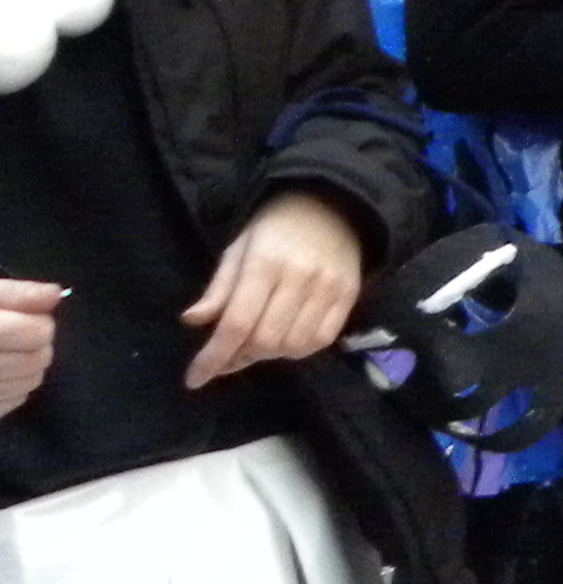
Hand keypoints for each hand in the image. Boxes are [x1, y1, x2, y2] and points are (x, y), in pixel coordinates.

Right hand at [0, 279, 57, 418]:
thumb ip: (15, 294)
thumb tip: (55, 294)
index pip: (36, 334)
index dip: (38, 323)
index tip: (25, 318)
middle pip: (38, 359)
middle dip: (34, 344)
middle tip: (13, 334)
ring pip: (30, 383)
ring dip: (26, 366)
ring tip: (5, 352)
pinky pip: (14, 401)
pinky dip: (12, 387)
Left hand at [181, 191, 362, 387]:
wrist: (333, 204)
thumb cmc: (275, 228)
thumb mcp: (238, 249)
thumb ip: (219, 288)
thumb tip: (193, 321)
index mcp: (264, 263)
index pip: (237, 323)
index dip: (213, 357)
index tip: (194, 379)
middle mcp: (299, 277)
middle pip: (266, 340)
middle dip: (241, 356)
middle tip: (230, 353)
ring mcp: (328, 287)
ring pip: (294, 345)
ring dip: (270, 354)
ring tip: (260, 342)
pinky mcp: (349, 294)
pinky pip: (322, 339)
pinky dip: (299, 349)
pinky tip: (288, 339)